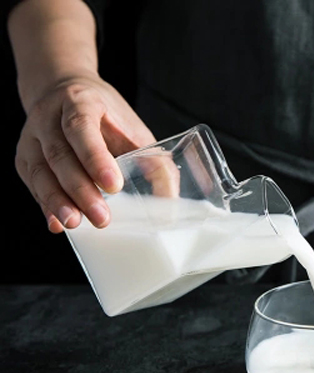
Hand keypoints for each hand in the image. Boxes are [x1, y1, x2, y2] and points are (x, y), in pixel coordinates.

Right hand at [14, 73, 157, 232]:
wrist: (62, 90)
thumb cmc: (106, 116)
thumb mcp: (133, 129)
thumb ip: (154, 161)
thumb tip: (171, 202)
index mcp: (80, 103)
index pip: (82, 129)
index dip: (95, 158)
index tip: (114, 185)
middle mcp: (49, 118)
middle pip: (61, 156)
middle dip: (81, 190)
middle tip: (102, 217)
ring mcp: (32, 139)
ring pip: (41, 172)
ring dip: (58, 201)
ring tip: (75, 223)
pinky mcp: (25, 158)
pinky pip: (33, 184)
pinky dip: (45, 205)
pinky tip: (57, 224)